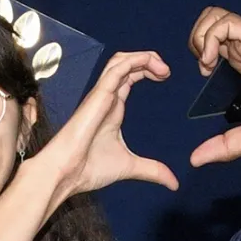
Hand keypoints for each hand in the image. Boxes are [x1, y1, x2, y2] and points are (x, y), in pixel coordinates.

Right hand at [39, 49, 176, 200]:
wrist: (67, 173)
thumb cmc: (88, 168)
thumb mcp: (130, 167)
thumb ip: (152, 171)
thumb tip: (173, 183)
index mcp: (112, 107)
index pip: (129, 76)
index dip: (147, 70)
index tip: (166, 76)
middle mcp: (106, 97)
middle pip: (126, 63)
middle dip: (148, 59)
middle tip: (167, 71)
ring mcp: (101, 94)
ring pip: (120, 60)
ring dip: (143, 57)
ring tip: (162, 68)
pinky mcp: (98, 95)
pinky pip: (117, 69)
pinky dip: (135, 62)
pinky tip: (152, 66)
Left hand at [188, 8, 240, 166]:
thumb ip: (223, 146)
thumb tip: (196, 159)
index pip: (215, 40)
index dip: (201, 50)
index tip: (203, 74)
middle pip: (212, 20)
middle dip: (196, 38)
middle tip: (202, 65)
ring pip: (216, 16)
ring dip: (202, 36)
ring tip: (206, 62)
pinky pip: (227, 24)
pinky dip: (211, 39)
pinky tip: (212, 62)